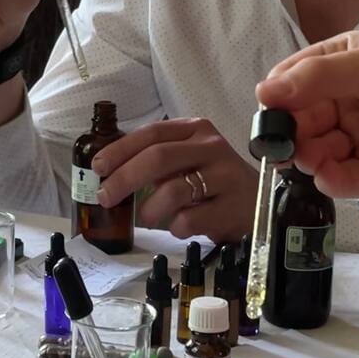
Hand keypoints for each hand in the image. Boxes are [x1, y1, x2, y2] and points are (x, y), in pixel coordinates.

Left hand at [93, 118, 258, 243]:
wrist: (259, 206)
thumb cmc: (215, 183)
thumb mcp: (189, 159)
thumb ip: (157, 160)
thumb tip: (111, 173)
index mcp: (197, 130)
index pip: (152, 133)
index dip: (121, 150)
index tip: (99, 167)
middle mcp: (212, 147)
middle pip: (159, 158)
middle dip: (124, 178)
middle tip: (106, 197)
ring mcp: (225, 177)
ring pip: (173, 191)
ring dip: (149, 209)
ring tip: (146, 218)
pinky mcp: (232, 207)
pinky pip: (188, 219)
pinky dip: (174, 227)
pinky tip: (180, 226)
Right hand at [256, 31, 358, 201]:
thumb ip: (320, 77)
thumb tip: (264, 91)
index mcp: (345, 65)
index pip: (295, 80)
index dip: (279, 95)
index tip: (269, 108)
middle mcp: (347, 102)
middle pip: (299, 120)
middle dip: (291, 131)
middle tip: (288, 140)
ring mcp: (358, 140)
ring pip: (313, 152)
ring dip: (308, 155)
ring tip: (315, 155)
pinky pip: (337, 180)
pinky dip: (329, 179)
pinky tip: (331, 173)